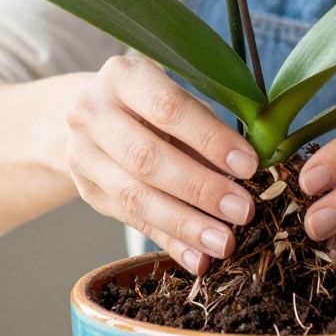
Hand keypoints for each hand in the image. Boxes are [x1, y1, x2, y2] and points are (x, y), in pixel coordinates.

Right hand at [62, 54, 257, 272]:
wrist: (91, 116)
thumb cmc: (153, 104)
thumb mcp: (177, 99)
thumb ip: (209, 130)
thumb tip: (252, 173)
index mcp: (122, 77)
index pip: (168, 109)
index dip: (210, 139)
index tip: (248, 166)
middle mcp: (91, 113)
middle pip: (147, 158)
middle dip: (200, 189)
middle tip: (242, 210)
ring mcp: (82, 155)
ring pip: (135, 198)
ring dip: (185, 225)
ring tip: (225, 242)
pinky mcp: (87, 192)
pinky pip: (132, 223)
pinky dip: (170, 243)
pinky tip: (200, 259)